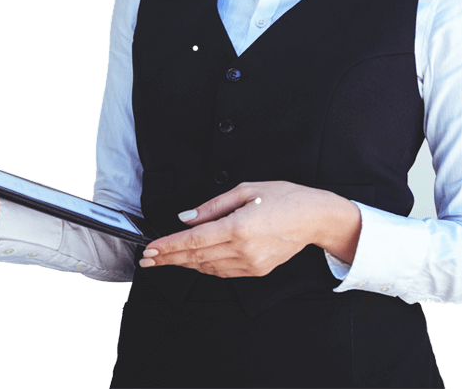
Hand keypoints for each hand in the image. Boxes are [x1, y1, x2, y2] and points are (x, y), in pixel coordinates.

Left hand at [139, 181, 358, 277]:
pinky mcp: (256, 271)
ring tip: (164, 260)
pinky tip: (192, 261)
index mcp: (238, 227)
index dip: (168, 246)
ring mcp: (250, 264)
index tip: (150, 250)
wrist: (314, 218)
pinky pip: (223, 272)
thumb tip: (186, 218)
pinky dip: (204, 267)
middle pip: (196, 258)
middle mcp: (243, 250)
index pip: (193, 241)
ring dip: (184, 264)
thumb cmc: (283, 197)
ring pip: (207, 268)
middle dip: (168, 258)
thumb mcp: (245, 190)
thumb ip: (212, 206)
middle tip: (147, 260)